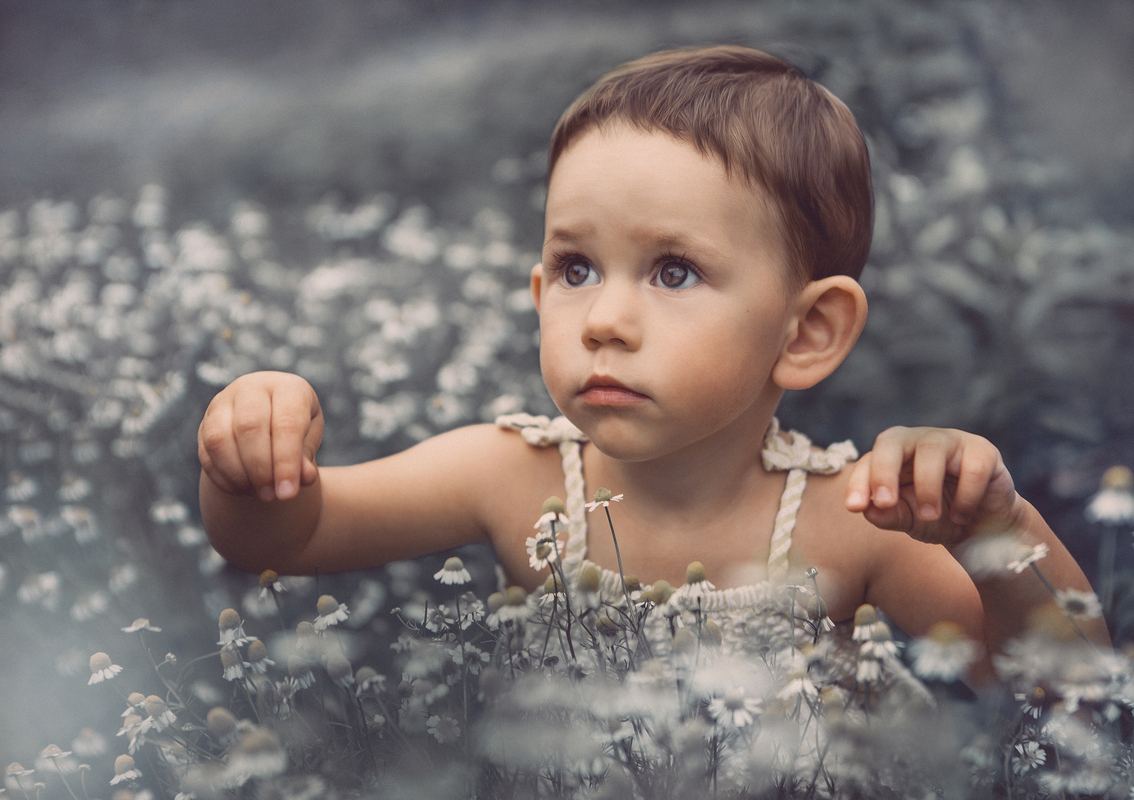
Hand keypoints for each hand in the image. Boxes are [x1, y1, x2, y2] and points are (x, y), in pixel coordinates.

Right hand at [198, 371, 322, 501]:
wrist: (270, 421)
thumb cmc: (296, 431)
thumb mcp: (308, 441)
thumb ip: (306, 458)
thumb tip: (305, 477)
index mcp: (287, 388)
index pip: (286, 422)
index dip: (286, 461)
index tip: (288, 494)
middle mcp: (251, 388)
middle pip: (249, 427)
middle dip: (260, 469)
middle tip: (271, 496)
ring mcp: (223, 403)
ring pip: (219, 439)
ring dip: (238, 474)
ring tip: (258, 494)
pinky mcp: (205, 423)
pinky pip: (206, 452)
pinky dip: (223, 477)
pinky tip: (242, 490)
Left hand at [845, 426, 1019, 548]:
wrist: (981, 527)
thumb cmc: (937, 518)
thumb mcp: (908, 520)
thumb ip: (888, 515)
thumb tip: (869, 510)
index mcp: (893, 455)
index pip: (869, 460)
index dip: (859, 482)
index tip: (854, 507)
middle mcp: (918, 441)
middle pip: (893, 440)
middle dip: (884, 471)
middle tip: (885, 503)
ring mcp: (951, 441)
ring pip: (931, 450)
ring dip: (927, 487)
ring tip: (930, 517)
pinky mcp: (982, 451)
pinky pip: (971, 467)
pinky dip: (965, 496)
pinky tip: (961, 516)